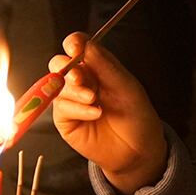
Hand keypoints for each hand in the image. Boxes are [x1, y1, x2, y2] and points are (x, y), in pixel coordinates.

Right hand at [50, 33, 168, 194]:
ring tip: (94, 101)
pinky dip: (77, 109)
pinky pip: (61, 107)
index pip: (78, 46)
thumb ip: (106, 66)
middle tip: (80, 78)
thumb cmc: (137, 117)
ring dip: (74, 91)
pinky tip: (95, 114)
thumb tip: (85, 44)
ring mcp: (70, 99)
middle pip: (58, 63)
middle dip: (66, 67)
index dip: (73, 43)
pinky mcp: (64, 119)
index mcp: (95, 68)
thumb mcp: (127, 87)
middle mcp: (80, 81)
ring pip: (56, 84)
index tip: (75, 47)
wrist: (139, 151)